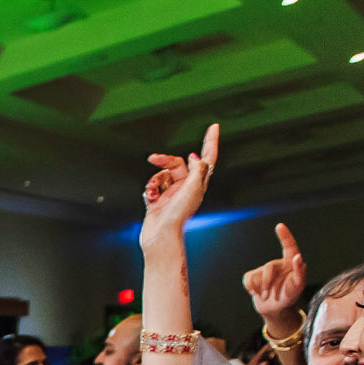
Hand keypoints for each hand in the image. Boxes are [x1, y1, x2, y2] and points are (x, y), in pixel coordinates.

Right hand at [138, 123, 218, 252]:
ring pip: (162, 174)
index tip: (214, 127)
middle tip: (153, 158)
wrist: (161, 237)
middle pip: (177, 164)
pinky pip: (152, 186)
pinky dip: (150, 189)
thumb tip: (194, 157)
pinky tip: (150, 197)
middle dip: (164, 160)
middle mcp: (186, 188)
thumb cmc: (178, 217)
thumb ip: (196, 170)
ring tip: (153, 190)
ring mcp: (171, 194)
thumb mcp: (192, 190)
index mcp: (198, 184)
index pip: (207, 158)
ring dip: (154, 179)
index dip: (210, 142)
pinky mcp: (158, 201)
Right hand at [243, 222, 306, 333]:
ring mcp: (264, 271)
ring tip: (266, 296)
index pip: (289, 247)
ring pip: (257, 274)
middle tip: (269, 294)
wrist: (276, 310)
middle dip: (267, 282)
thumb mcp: (297, 287)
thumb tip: (298, 257)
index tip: (280, 226)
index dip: (285, 236)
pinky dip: (250, 287)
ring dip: (260, 288)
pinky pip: (247, 278)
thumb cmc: (290, 297)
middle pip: (268, 268)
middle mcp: (277, 265)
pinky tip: (255, 293)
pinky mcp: (253, 277)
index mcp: (290, 264)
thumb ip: (299, 272)